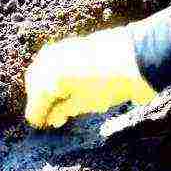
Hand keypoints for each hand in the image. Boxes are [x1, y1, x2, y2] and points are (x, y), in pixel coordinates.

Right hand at [24, 27, 156, 128]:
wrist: (136, 58)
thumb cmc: (109, 86)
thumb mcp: (84, 104)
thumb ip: (63, 111)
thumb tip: (51, 118)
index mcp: (48, 80)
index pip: (35, 105)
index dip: (39, 117)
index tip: (44, 126)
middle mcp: (47, 63)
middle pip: (34, 86)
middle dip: (40, 101)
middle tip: (51, 115)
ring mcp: (57, 50)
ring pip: (41, 72)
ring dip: (46, 86)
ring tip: (60, 100)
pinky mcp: (69, 44)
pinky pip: (51, 61)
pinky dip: (54, 74)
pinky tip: (65, 84)